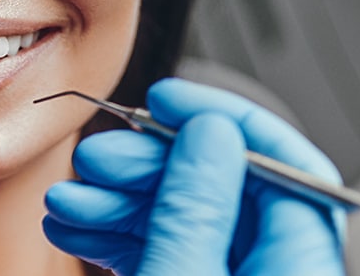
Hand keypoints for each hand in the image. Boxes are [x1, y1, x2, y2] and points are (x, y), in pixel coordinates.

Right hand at [42, 78, 344, 274]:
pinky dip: (112, 234)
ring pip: (176, 219)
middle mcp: (265, 270)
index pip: (284, 167)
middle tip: (96, 158)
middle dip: (145, 166)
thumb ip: (197, 209)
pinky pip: (157, 250)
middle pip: (217, 188)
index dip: (223, 121)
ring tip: (65, 199)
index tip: (169, 100)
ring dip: (113, 200)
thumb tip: (207, 134)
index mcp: (294, 265)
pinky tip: (74, 224)